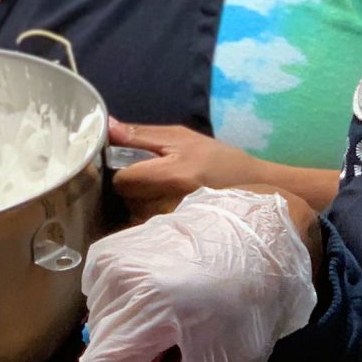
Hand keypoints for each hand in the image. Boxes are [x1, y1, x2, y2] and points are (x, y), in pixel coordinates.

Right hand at [76, 187, 315, 361]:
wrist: (261, 235)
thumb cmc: (249, 303)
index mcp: (144, 303)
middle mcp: (115, 276)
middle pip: (97, 360)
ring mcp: (107, 259)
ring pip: (98, 336)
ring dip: (127, 354)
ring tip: (173, 342)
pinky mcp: (107, 251)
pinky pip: (103, 309)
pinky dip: (126, 325)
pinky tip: (161, 315)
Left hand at [108, 119, 270, 219]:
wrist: (254, 194)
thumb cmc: (220, 161)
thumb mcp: (183, 138)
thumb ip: (142, 135)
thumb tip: (108, 127)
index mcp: (172, 175)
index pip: (123, 180)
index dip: (122, 170)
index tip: (133, 163)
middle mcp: (170, 204)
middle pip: (125, 198)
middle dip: (132, 184)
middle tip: (153, 175)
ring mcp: (172, 223)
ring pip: (134, 212)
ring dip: (140, 199)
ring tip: (164, 190)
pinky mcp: (174, 234)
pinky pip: (146, 224)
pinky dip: (150, 214)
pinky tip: (168, 205)